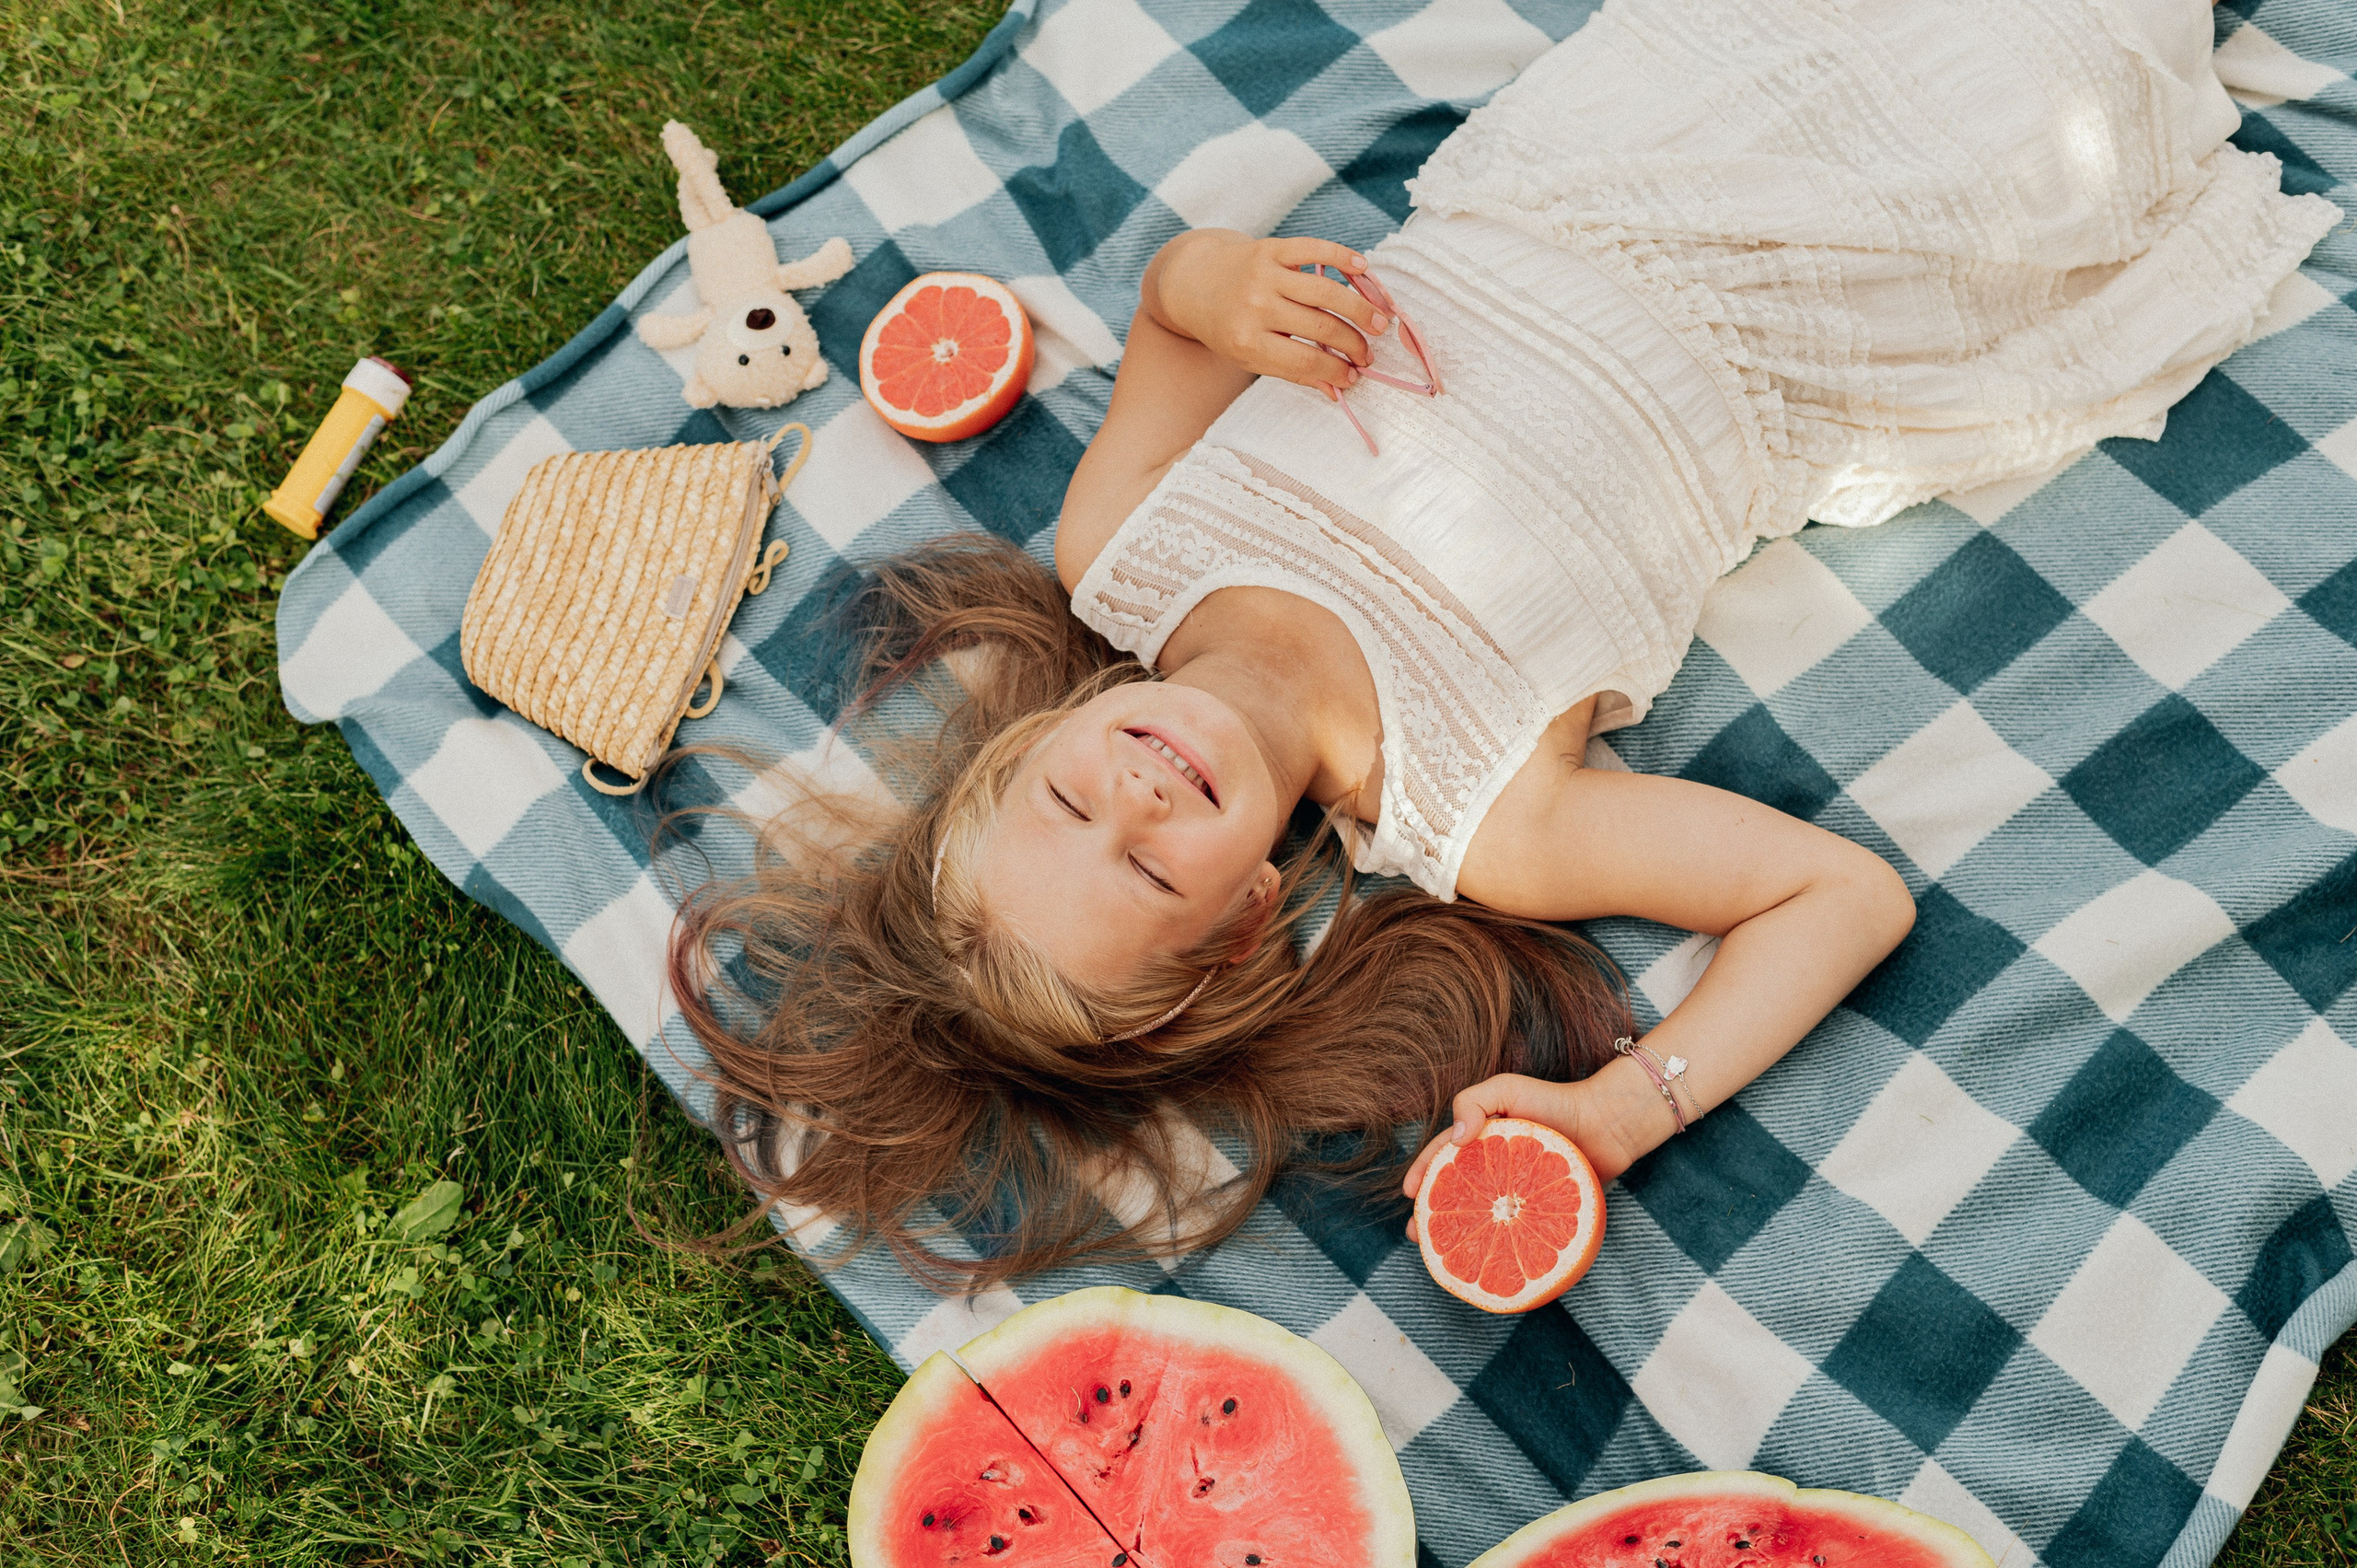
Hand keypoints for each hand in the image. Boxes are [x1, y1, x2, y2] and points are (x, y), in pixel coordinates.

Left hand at [1144, 230, 1386, 391]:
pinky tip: (1364, 269)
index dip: (1335, 371)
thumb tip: (1337, 390)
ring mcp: (1264, 274)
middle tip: (1370, 354)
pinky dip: (1342, 257)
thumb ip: (1291, 371)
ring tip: (1380, 322)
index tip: (1354, 377)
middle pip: (1321, 328)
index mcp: (1247, 342)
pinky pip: (1315, 250)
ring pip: (1326, 292)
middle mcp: (1255, 307)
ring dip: (1360, 308)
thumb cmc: (1227, 327)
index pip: (1304, 361)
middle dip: (1353, 344)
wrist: (1194, 281)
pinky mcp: (1271, 248)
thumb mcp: (1248, 357)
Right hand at [1399, 1073, 1647, 1242]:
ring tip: (1443, 1254)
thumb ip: (1473, 1102)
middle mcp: (1496, 1167)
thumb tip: (1455, 1140)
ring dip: (1460, 1235)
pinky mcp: (1541, 1212)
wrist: (1607, 1124)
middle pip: (1456, 1191)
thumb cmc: (1556, 1101)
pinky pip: (1517, 1231)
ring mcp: (1518, 1192)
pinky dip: (1501, 1246)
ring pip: (1483, 1216)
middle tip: (1417, 1235)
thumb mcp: (1507, 1088)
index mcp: (1482, 1140)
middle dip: (1432, 1214)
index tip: (1410, 1194)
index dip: (1423, 1173)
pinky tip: (1491, 1260)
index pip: (1443, 1156)